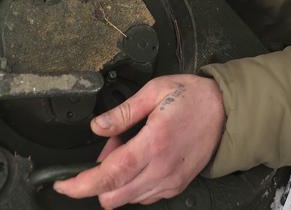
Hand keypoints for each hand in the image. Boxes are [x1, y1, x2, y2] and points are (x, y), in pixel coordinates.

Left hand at [53, 75, 224, 207]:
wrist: (226, 111)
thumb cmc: (194, 97)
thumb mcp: (155, 91)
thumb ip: (122, 112)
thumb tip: (97, 126)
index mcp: (154, 143)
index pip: (109, 175)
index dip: (80, 184)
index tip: (64, 183)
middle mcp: (162, 168)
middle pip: (113, 197)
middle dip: (99, 179)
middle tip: (112, 146)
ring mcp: (170, 180)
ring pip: (127, 199)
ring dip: (118, 180)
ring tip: (131, 147)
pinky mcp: (176, 185)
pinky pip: (144, 196)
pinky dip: (133, 183)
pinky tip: (142, 158)